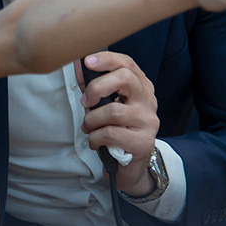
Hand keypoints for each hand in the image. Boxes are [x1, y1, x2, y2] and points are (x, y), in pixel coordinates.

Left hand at [79, 52, 158, 196]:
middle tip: (86, 101)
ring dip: (92, 120)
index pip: (127, 64)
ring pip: (113, 110)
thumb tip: (77, 64)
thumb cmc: (116, 130)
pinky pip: (111, 134)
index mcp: (140, 87)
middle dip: (97, 87)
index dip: (107, 59)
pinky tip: (95, 141)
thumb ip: (92, 85)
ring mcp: (148, 122)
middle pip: (125, 78)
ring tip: (88, 127)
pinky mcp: (143, 142)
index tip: (87, 61)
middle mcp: (148, 101)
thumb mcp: (104, 104)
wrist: (131, 166)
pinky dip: (95, 137)